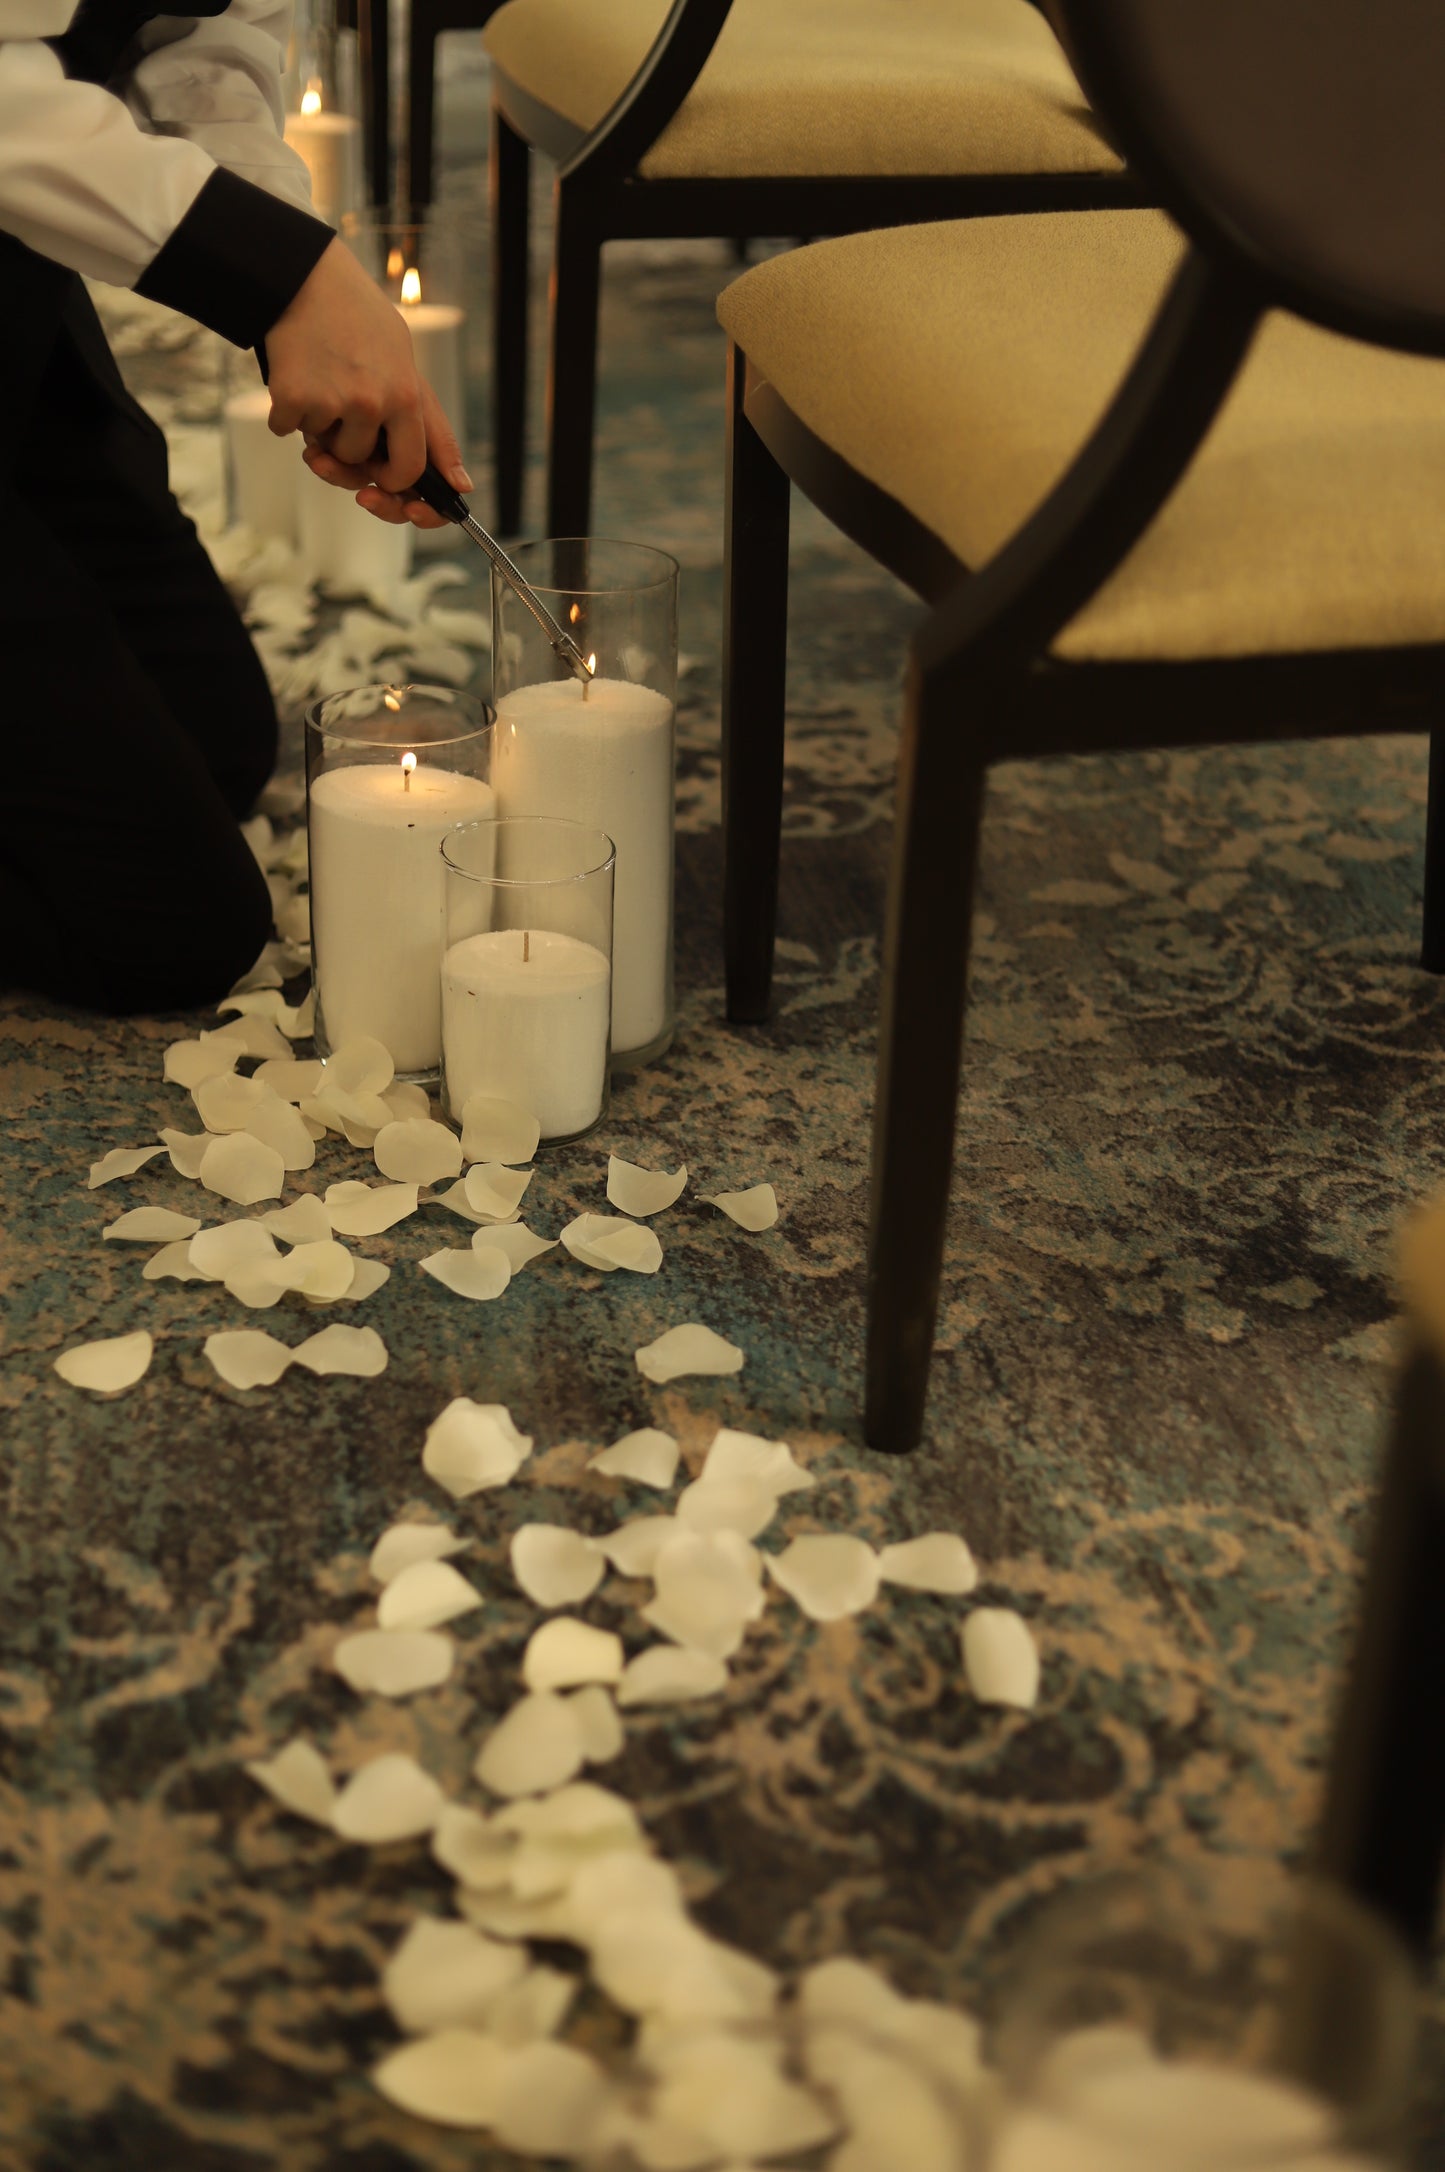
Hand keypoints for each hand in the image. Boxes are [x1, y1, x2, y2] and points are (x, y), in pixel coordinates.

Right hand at [264, 238, 471, 526]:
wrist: (305, 277)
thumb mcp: (405, 365)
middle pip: (361, 463)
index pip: (410, 470)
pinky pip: (286, 429)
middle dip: (350, 450)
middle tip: (343, 412)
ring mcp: (332, 401)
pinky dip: (285, 411)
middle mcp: (373, 403)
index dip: (394, 481)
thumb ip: (430, 427)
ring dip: (318, 426)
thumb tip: (462, 484)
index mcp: (406, 396)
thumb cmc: (359, 321)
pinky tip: (295, 375)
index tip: (381, 475)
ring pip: (324, 449)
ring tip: (321, 380)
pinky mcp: (292, 397)